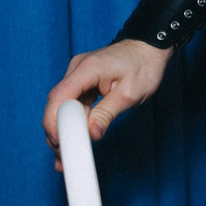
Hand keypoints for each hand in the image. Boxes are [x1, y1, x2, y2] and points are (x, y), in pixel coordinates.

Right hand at [41, 40, 171, 168]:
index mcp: (86, 69)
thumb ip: (107, 113)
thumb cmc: (144, 66)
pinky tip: (73, 140)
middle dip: (56, 132)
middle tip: (62, 158)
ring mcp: (78, 75)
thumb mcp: (130, 94)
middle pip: (57, 105)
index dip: (54, 123)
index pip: (59, 98)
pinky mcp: (83, 81)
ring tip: (65, 157)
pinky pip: (72, 103)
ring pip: (63, 106)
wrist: (151, 47)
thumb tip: (91, 134)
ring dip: (64, 130)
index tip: (59, 144)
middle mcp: (77, 70)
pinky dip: (73, 121)